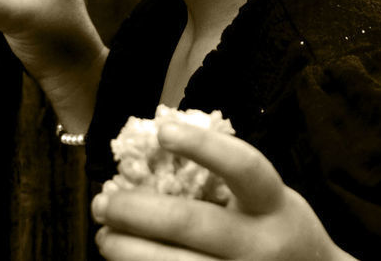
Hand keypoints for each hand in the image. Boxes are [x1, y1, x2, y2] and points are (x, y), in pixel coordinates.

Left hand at [92, 122, 356, 260]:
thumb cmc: (276, 228)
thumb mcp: (268, 197)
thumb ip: (223, 177)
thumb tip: (150, 153)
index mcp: (272, 204)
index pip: (244, 167)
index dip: (203, 146)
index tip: (163, 130)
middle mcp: (260, 243)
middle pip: (190, 222)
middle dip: (136, 210)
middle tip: (104, 202)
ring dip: (127, 250)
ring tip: (104, 236)